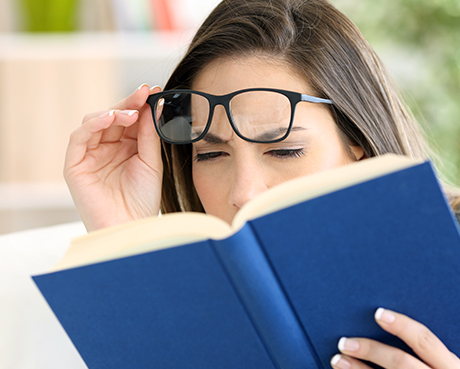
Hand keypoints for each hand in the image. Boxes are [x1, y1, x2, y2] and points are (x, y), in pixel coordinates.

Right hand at [65, 84, 162, 231]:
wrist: (132, 228)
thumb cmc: (143, 200)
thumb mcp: (151, 162)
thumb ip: (149, 135)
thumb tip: (152, 105)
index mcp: (126, 148)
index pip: (130, 120)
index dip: (140, 105)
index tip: (154, 91)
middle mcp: (107, 149)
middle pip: (113, 117)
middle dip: (129, 103)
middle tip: (144, 92)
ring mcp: (90, 155)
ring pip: (95, 122)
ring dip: (113, 112)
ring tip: (132, 111)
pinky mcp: (75, 164)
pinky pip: (79, 137)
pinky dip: (93, 124)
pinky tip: (111, 118)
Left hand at [330, 308, 459, 368]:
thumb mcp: (443, 368)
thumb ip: (426, 355)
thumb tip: (383, 323)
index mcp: (450, 368)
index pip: (425, 341)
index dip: (402, 325)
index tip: (378, 313)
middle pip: (401, 362)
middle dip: (370, 349)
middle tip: (343, 342)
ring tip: (337, 360)